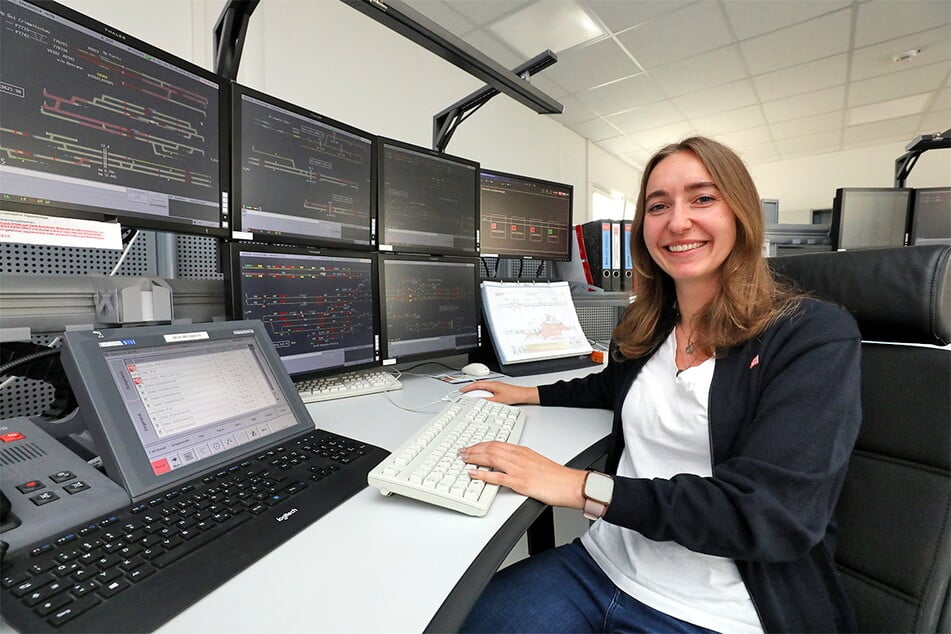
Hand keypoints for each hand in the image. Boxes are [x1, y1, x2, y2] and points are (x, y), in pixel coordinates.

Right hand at [459, 381, 538, 404]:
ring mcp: (496, 387)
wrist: (524, 395)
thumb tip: (479, 401)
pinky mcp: (499, 390)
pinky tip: (481, 398)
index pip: (477, 384)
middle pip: (478, 385)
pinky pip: (487, 390)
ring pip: (483, 388)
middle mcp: (493, 384)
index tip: (462, 390)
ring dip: (476, 391)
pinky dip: (482, 393)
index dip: (468, 387)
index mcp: (492, 384)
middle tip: (463, 393)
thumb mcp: (498, 400)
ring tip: (470, 396)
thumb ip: (488, 401)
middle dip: (470, 389)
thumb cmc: (514, 395)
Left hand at [459, 441, 585, 509]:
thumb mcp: (536, 461)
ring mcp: (518, 469)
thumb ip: (520, 460)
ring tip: (463, 459)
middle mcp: (518, 457)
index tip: (471, 447)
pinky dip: (482, 475)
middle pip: (490, 449)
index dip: (481, 444)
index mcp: (522, 451)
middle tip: (462, 452)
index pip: (496, 443)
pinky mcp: (520, 482)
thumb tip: (507, 464)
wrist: (569, 484)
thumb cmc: (556, 476)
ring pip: (491, 458)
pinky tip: (473, 474)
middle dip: (473, 449)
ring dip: (474, 458)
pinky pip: (497, 477)